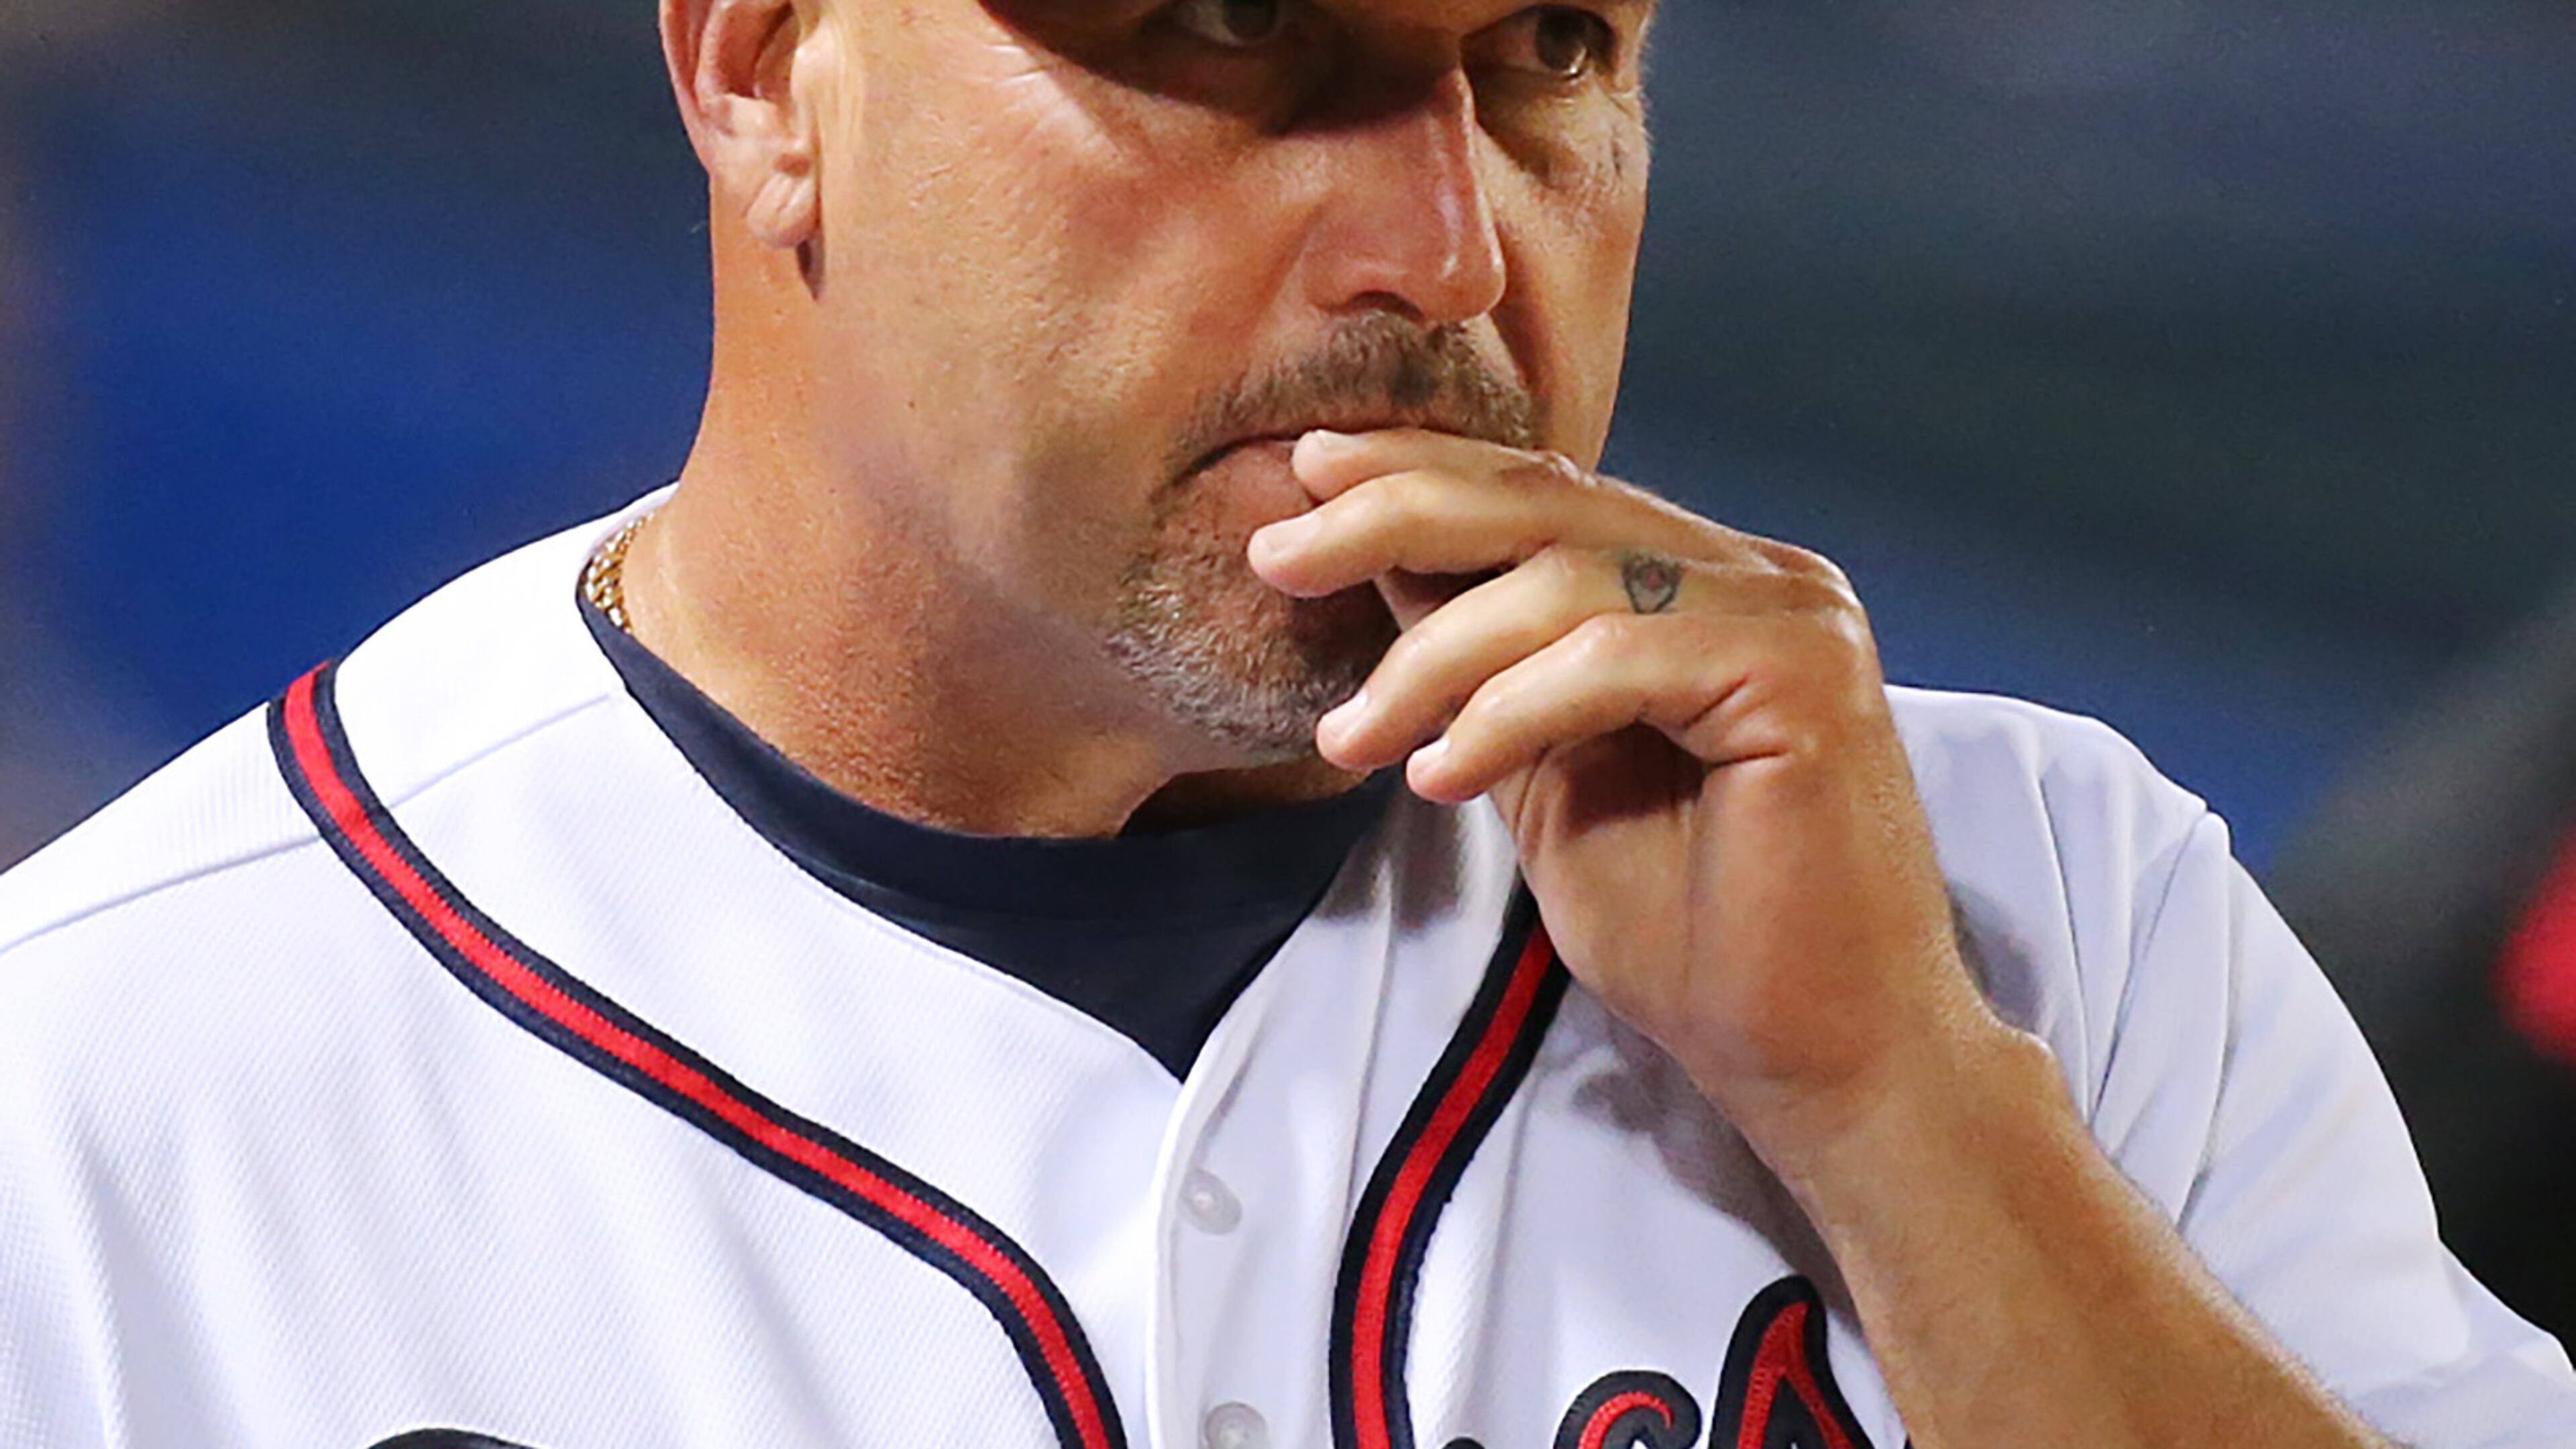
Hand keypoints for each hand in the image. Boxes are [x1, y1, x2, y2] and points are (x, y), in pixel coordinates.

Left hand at [1247, 429, 2023, 1173]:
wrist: (1817, 1058)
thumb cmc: (1695, 938)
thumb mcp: (1547, 780)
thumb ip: (1487, 676)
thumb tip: (1379, 572)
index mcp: (1705, 584)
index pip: (1546, 495)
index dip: (1419, 472)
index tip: (1303, 483)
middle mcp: (1757, 577)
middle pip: (1548, 503)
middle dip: (1392, 515)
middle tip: (1275, 554)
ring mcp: (1792, 616)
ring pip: (1566, 578)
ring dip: (1431, 657)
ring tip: (1350, 739)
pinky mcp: (1805, 676)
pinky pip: (1614, 656)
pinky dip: (1509, 712)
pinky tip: (1440, 777)